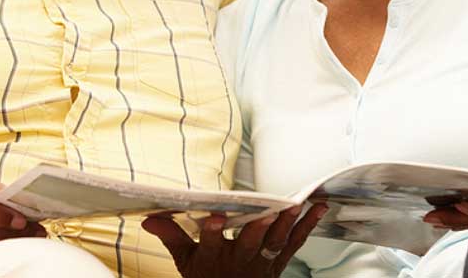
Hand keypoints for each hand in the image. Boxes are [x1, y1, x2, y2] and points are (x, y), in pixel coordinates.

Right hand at [142, 204, 327, 277]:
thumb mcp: (185, 260)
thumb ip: (171, 236)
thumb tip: (149, 218)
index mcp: (213, 258)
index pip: (210, 244)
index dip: (212, 232)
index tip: (214, 217)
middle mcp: (238, 261)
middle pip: (249, 245)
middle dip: (256, 229)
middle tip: (264, 213)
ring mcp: (261, 263)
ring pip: (275, 243)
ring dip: (286, 224)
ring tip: (296, 204)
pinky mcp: (279, 262)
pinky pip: (295, 243)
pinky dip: (307, 226)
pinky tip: (318, 208)